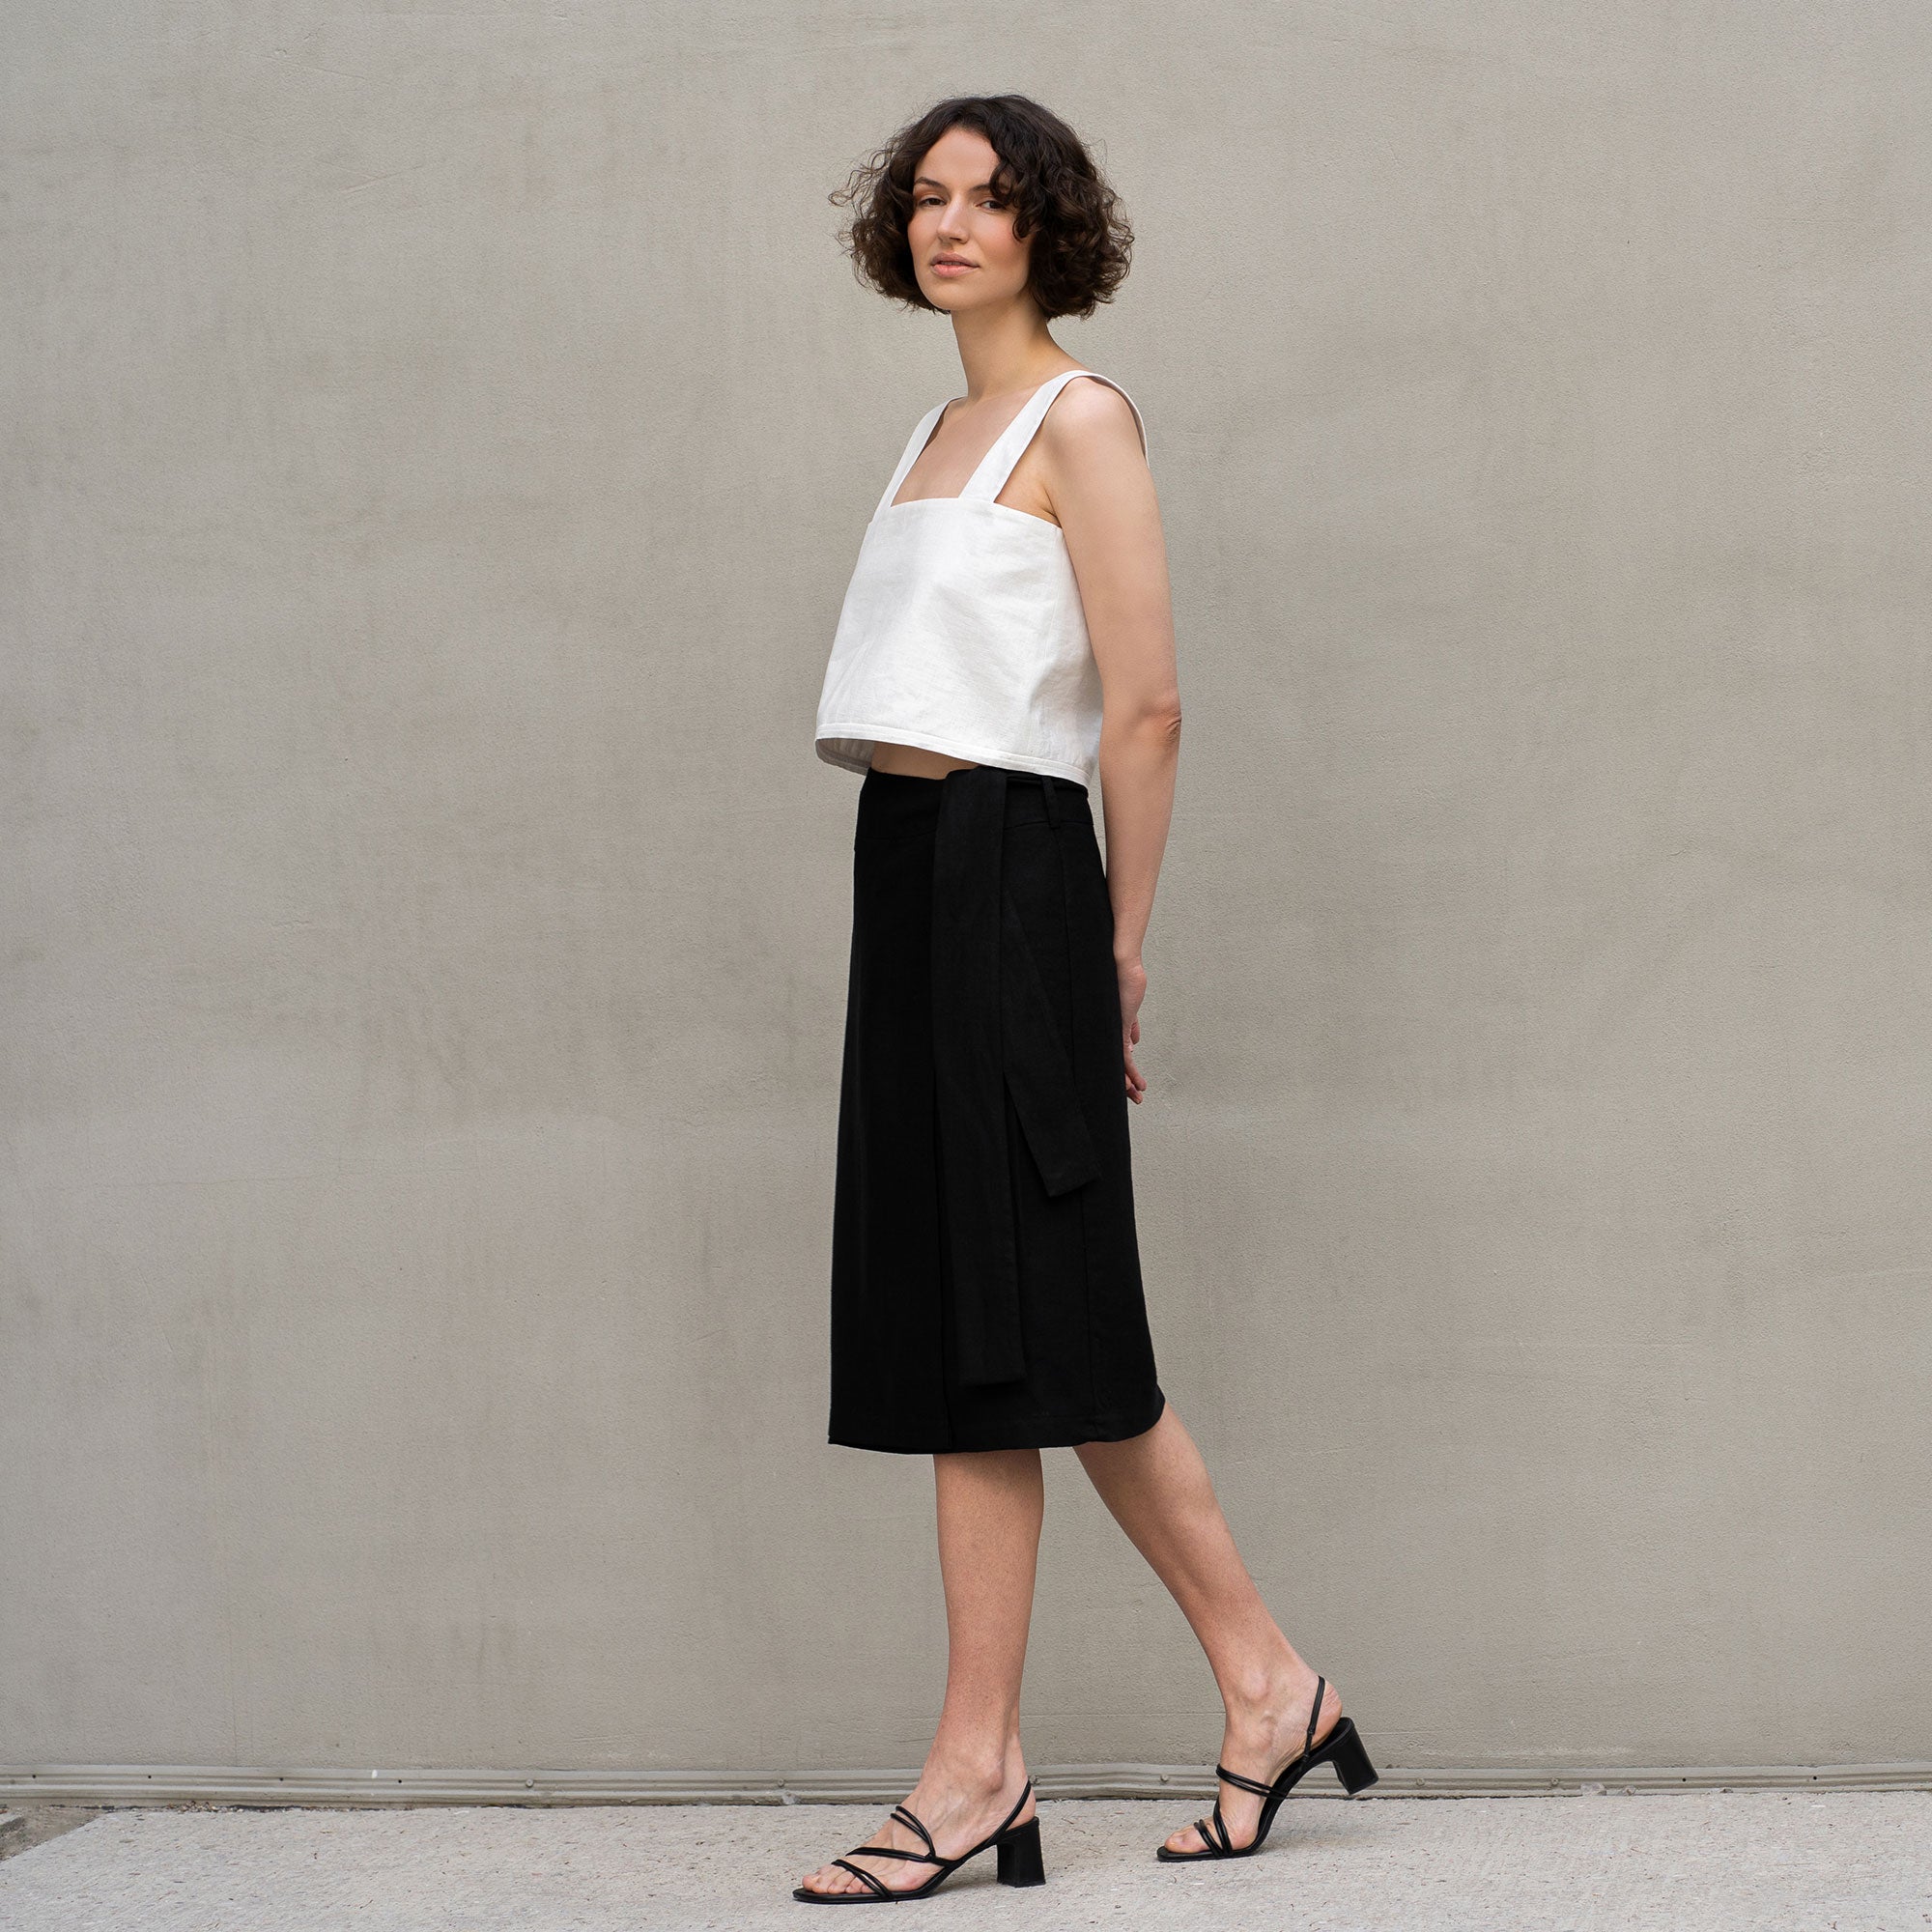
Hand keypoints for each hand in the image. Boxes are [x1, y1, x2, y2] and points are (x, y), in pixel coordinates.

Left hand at [1116, 952, 1148, 1102]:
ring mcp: (1109, 1031)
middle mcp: (1105, 1032)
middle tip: (1133, 1097)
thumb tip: (1134, 1043)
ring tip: (1136, 1096)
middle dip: (1124, 1082)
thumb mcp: (1128, 1009)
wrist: (1119, 964)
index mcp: (1109, 1030)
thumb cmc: (1121, 979)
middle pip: (1112, 1063)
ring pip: (1116, 1064)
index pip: (1115, 1057)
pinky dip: (1130, 1072)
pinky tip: (1137, 1083)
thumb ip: (1129, 1026)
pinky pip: (1122, 1057)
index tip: (1131, 1085)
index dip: (1123, 1072)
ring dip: (1128, 1082)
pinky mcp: (1116, 1028)